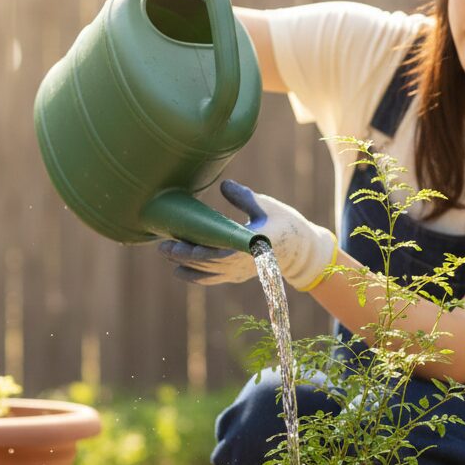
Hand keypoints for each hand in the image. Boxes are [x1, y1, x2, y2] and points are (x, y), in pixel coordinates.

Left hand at [159, 180, 337, 290]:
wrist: (301, 250)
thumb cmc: (284, 223)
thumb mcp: (266, 205)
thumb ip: (243, 197)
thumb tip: (223, 185)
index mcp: (253, 243)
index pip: (221, 251)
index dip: (199, 249)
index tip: (181, 241)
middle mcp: (245, 262)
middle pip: (209, 263)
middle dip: (184, 255)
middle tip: (163, 245)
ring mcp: (241, 272)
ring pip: (209, 273)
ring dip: (186, 265)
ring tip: (167, 254)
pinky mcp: (238, 275)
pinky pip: (214, 279)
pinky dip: (196, 277)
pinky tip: (179, 271)